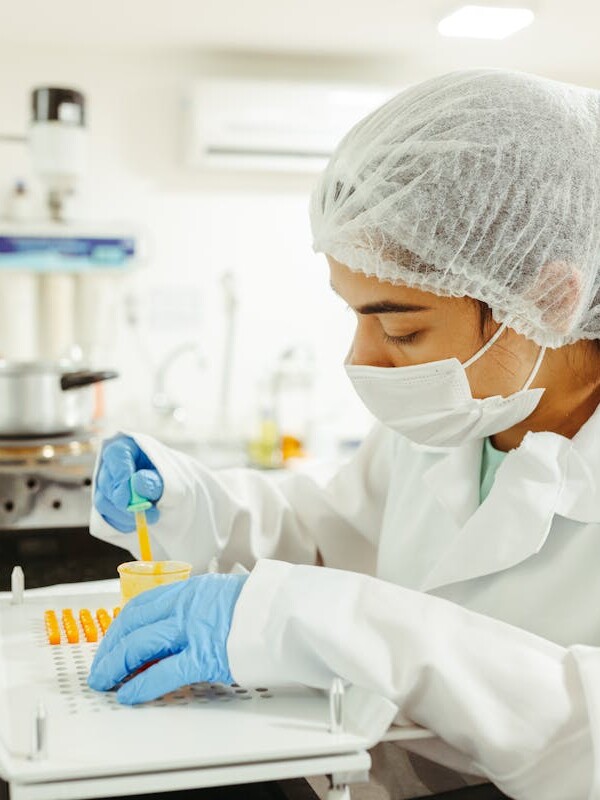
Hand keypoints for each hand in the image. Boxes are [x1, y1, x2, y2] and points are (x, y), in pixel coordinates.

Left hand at [88, 573, 247, 704]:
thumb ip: (197, 609)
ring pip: (141, 644)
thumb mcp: (223, 596)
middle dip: (111, 649)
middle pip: (134, 625)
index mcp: (191, 590)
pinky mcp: (206, 655)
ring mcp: (195, 629)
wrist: (288, 612)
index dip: (120, 628)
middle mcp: (187, 605)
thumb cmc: (262, 608)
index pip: (142, 606)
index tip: (111, 643)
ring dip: (117, 665)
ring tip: (106, 682)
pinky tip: (129, 695)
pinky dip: (141, 685)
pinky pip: (164, 671)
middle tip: (101, 668)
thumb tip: (177, 629)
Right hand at [94, 436, 163, 532]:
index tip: (128, 498)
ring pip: (103, 502)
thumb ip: (155, 480)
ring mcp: (106, 484)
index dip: (120, 477)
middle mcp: (112, 464)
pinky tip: (138, 523)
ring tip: (149, 518)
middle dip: (126, 503)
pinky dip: (121, 523)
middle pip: (107, 483)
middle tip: (147, 514)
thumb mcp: (170, 476)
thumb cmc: (171, 477)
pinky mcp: (106, 502)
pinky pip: (105, 516)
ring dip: (125, 516)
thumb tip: (138, 483)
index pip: (116, 455)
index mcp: (126, 447)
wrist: (172, 490)